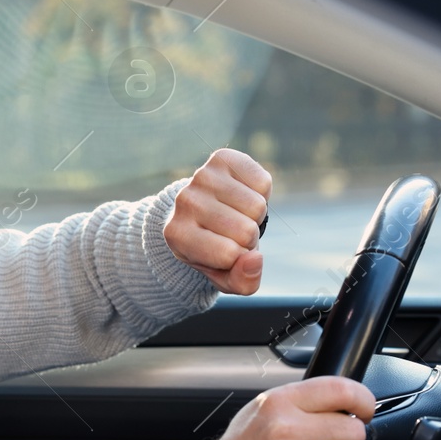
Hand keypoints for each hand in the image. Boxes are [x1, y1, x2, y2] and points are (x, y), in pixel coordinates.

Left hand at [163, 148, 271, 294]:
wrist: (201, 212)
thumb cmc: (213, 249)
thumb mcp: (225, 276)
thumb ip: (243, 281)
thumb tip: (255, 260)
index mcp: (177, 235)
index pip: (230, 254)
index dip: (239, 258)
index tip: (224, 252)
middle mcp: (184, 202)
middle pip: (246, 230)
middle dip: (249, 237)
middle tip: (231, 232)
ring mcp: (201, 176)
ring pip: (257, 206)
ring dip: (255, 215)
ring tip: (235, 213)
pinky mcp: (222, 158)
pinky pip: (263, 182)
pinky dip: (261, 192)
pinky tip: (241, 194)